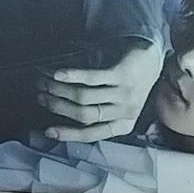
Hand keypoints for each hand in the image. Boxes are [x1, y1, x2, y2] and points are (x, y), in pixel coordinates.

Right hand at [38, 41, 164, 142]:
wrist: (152, 58)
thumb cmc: (130, 84)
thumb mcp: (118, 106)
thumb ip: (98, 114)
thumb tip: (64, 117)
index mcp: (124, 125)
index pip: (91, 134)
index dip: (68, 134)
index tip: (48, 132)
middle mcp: (126, 112)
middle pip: (84, 114)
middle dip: (58, 107)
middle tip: (41, 98)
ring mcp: (125, 93)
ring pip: (84, 97)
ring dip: (60, 90)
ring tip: (46, 84)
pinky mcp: (122, 74)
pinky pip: (91, 78)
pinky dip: (72, 76)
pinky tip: (58, 74)